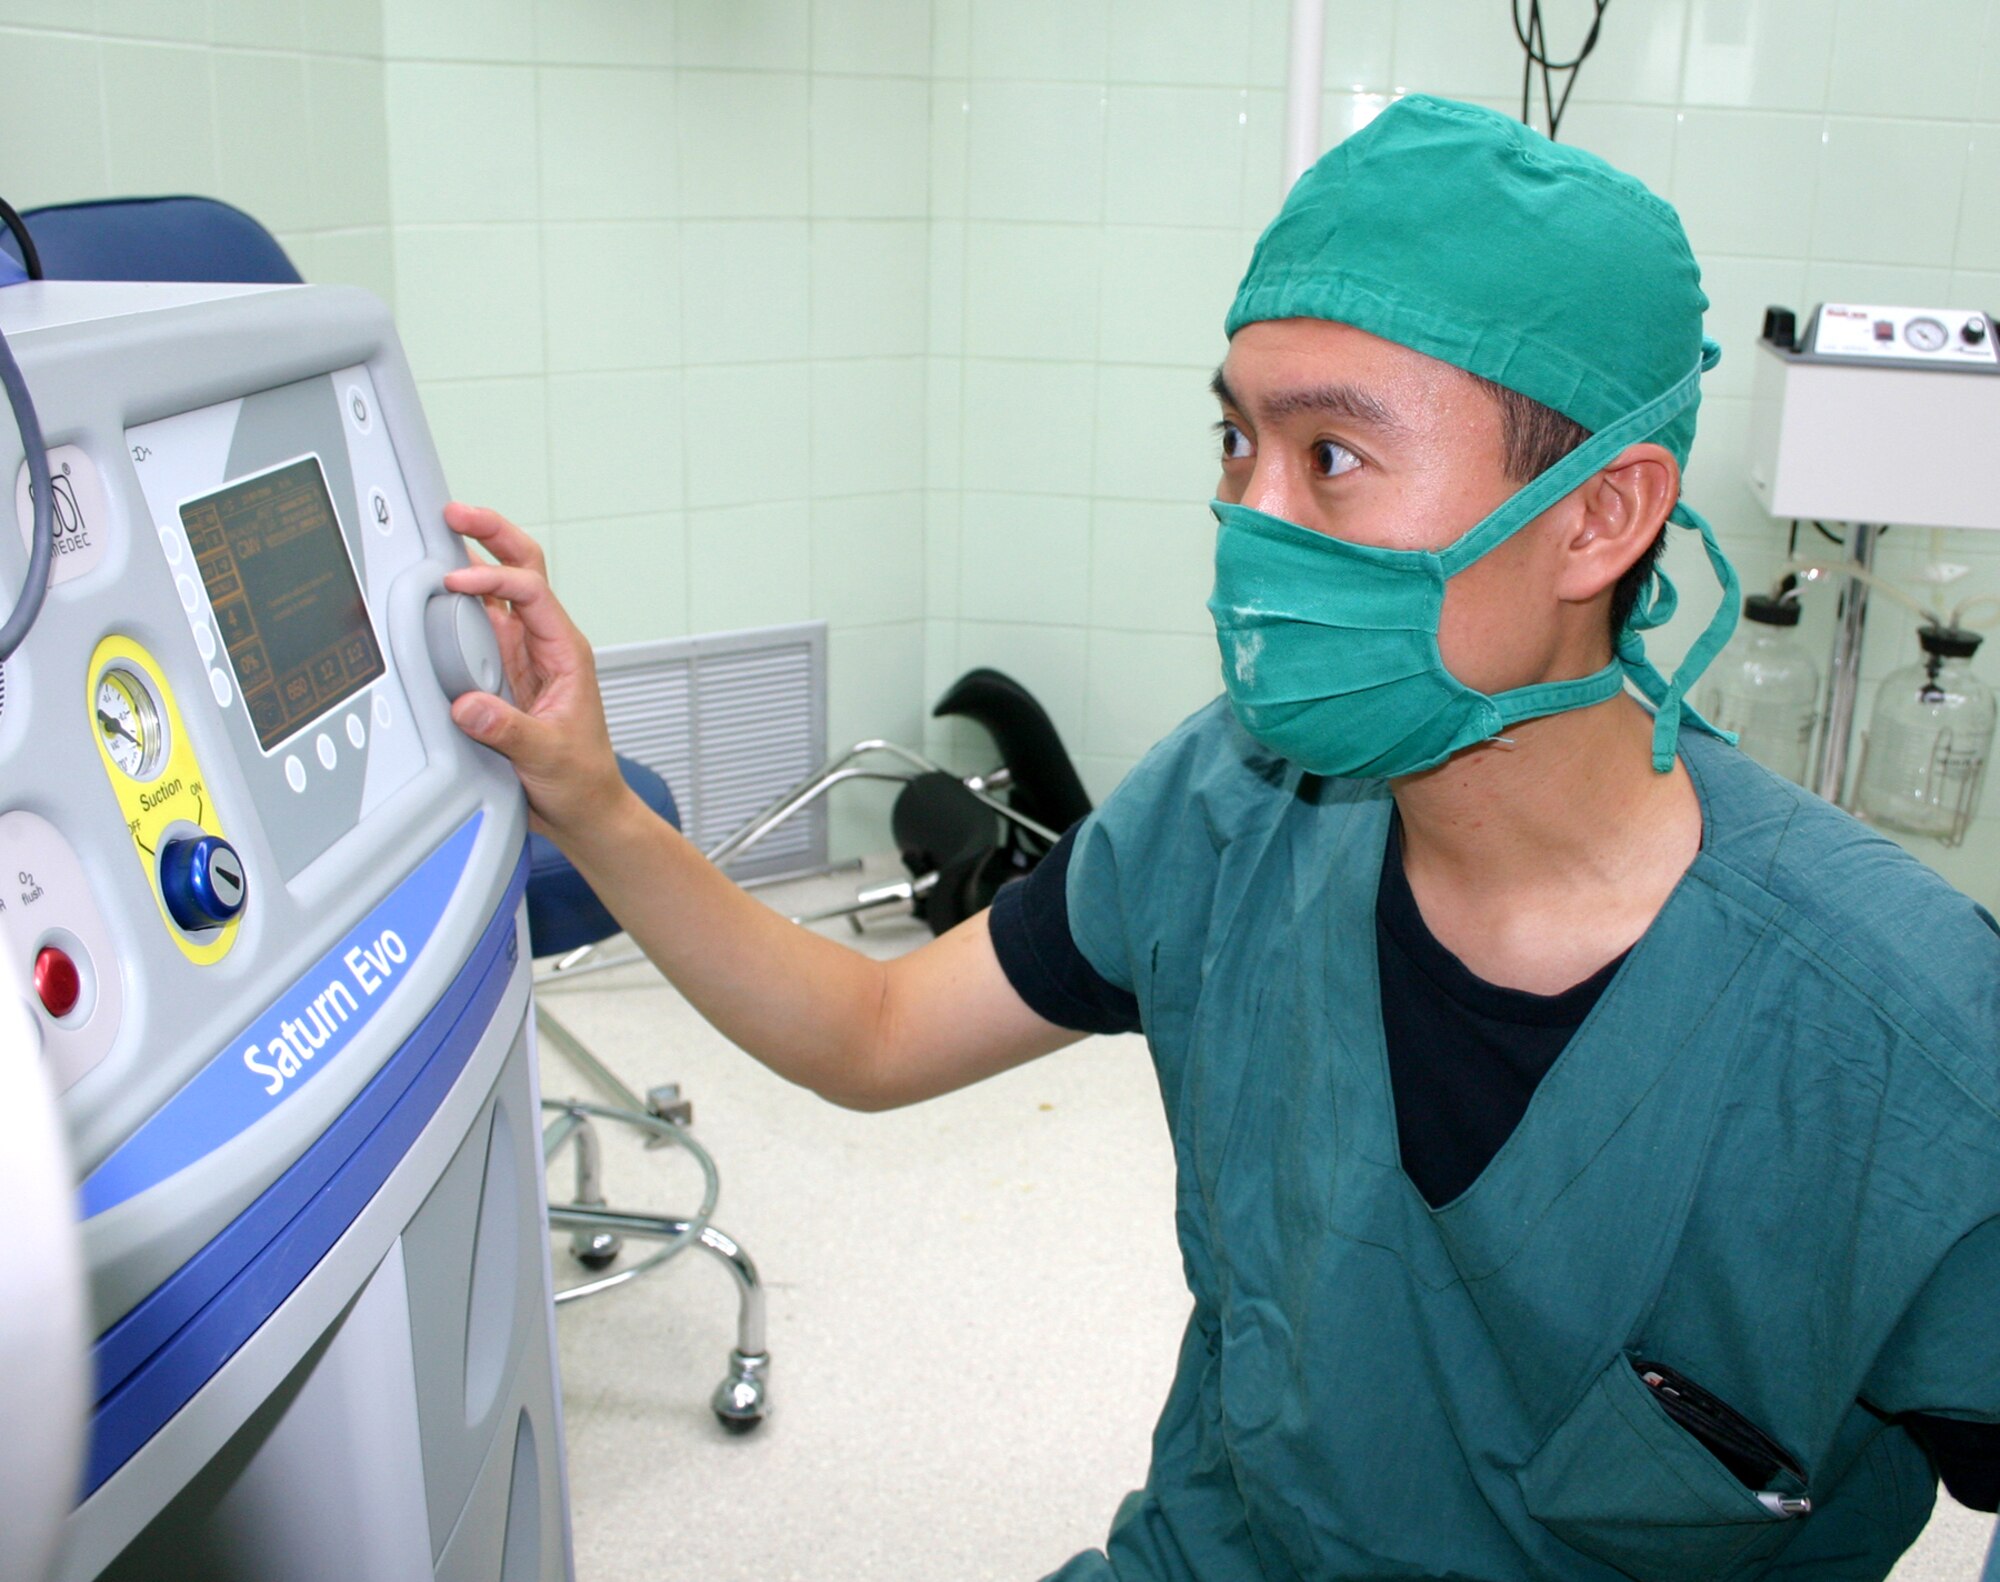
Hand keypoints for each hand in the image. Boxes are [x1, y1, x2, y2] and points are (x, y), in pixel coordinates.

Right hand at [441, 503, 629, 841]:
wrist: (582, 808)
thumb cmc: (580, 779)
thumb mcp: (547, 756)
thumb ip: (508, 731)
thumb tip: (469, 705)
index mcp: (564, 650)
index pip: (530, 591)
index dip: (491, 578)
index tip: (454, 584)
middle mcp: (543, 643)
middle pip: (521, 568)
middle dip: (491, 534)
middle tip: (455, 512)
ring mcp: (519, 654)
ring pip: (496, 591)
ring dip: (469, 561)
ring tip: (435, 535)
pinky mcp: (499, 672)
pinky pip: (474, 626)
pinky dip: (453, 604)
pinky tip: (428, 592)